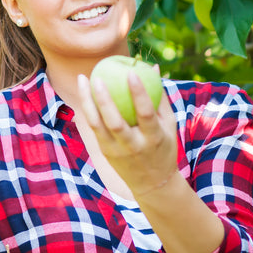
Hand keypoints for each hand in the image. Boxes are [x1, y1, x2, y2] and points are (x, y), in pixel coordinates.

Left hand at [77, 69, 178, 198]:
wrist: (152, 184)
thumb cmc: (163, 147)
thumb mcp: (170, 126)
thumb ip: (161, 98)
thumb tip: (154, 68)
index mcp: (154, 138)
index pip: (146, 114)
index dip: (139, 93)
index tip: (131, 72)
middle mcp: (133, 146)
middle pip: (115, 122)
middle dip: (104, 99)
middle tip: (97, 77)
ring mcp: (116, 151)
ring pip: (97, 125)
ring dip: (87, 101)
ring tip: (82, 79)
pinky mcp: (105, 152)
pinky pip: (93, 128)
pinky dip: (88, 109)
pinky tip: (84, 93)